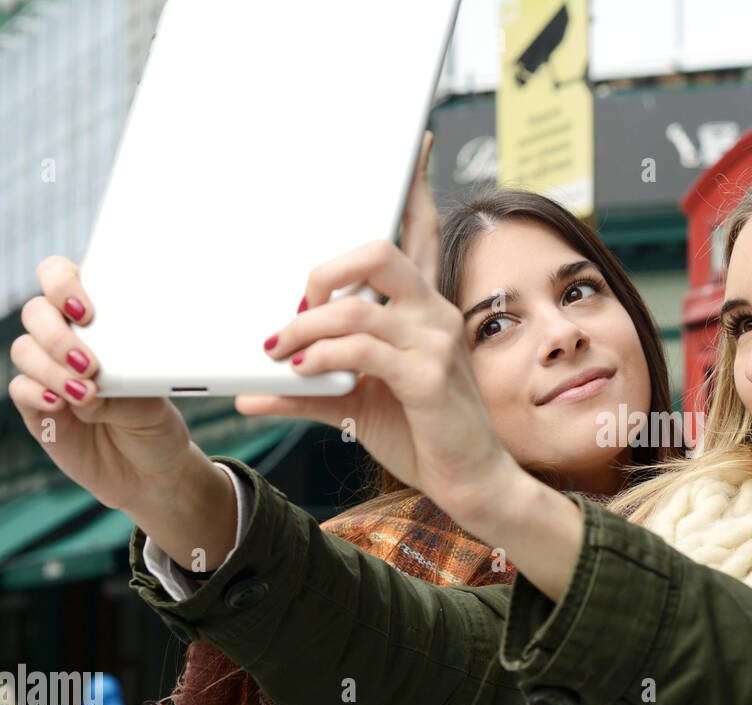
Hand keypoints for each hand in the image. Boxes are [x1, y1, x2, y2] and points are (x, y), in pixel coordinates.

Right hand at [7, 257, 195, 511]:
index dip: (63, 283)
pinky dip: (38, 391)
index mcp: (98, 323)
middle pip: (36, 312)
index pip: (62, 280)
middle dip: (57, 334)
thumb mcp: (154, 399)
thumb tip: (90, 382)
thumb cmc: (154, 422)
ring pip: (25, 349)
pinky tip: (61, 404)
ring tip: (86, 392)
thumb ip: (123, 384)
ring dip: (52, 367)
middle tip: (88, 363)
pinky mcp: (36, 406)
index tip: (86, 311)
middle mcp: (66, 341)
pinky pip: (21, 388)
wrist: (148, 470)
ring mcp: (47, 372)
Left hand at [235, 138, 519, 521]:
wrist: (472, 483)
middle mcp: (434, 314)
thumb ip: (307, 387)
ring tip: (276, 347)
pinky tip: (299, 370)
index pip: (419, 232)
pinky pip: (360, 349)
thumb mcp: (355, 404)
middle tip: (296, 304)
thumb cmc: (424, 436)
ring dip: (302, 325)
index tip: (411, 145)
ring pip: (355, 304)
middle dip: (324, 268)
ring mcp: (435, 343)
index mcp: (423, 309)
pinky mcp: (429, 377)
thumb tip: (249, 388)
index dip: (413, 186)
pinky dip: (318, 355)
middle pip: (380, 248)